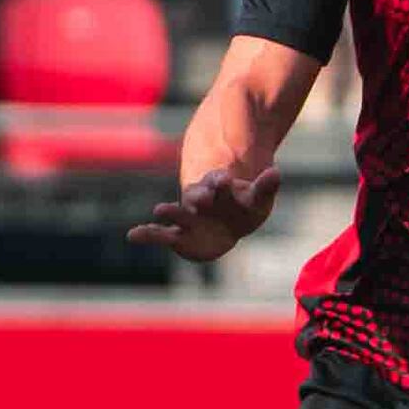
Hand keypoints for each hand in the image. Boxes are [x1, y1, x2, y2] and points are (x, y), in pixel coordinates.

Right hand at [127, 159, 280, 261]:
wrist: (227, 222)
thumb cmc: (243, 207)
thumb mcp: (258, 198)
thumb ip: (265, 187)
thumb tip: (275, 172)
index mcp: (220, 188)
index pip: (220, 182)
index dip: (222, 182)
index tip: (224, 179)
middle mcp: (201, 200)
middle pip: (197, 195)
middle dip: (198, 196)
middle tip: (199, 198)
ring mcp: (188, 217)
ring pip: (177, 213)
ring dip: (169, 212)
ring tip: (160, 211)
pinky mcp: (178, 235)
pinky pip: (160, 234)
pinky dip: (147, 234)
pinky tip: (132, 235)